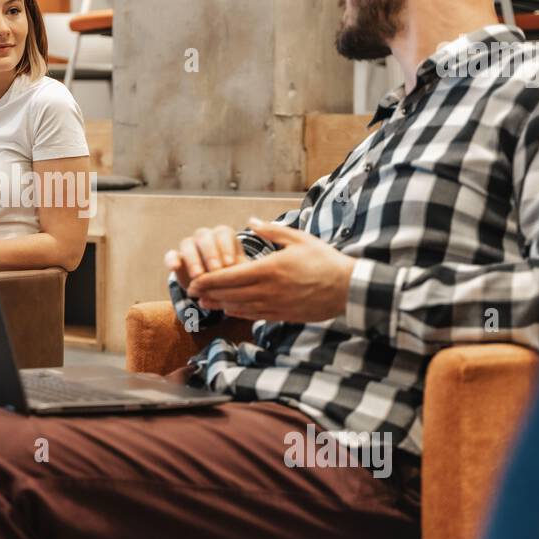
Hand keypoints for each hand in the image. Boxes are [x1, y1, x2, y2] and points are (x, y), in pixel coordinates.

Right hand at [163, 225, 244, 289]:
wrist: (214, 288)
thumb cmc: (233, 278)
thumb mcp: (241, 274)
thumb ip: (242, 270)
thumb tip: (246, 273)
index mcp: (224, 236)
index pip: (224, 233)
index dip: (226, 247)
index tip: (230, 264)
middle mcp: (205, 237)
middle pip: (205, 237)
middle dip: (210, 254)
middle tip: (215, 270)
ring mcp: (189, 245)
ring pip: (187, 243)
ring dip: (193, 259)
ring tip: (198, 276)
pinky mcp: (176, 257)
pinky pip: (171, 254)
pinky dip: (172, 260)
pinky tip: (175, 268)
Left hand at [186, 218, 355, 323]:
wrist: (347, 288)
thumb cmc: (324, 260)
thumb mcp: (298, 239)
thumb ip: (271, 231)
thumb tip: (251, 222)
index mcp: (269, 269)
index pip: (230, 277)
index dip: (208, 281)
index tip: (194, 281)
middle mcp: (268, 290)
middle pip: (229, 294)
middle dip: (208, 294)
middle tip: (192, 292)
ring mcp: (275, 305)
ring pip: (240, 308)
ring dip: (220, 305)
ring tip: (205, 303)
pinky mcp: (283, 315)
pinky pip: (255, 316)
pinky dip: (239, 313)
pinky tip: (230, 310)